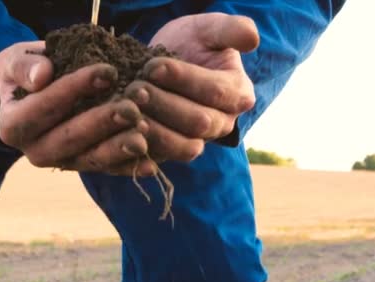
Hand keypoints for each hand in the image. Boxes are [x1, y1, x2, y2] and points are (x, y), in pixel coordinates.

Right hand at [0, 41, 155, 174]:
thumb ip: (24, 68)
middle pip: (69, 139)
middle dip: (102, 123)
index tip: (107, 71)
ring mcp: (61, 163)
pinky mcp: (83, 166)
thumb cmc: (28, 71)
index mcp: (13, 126)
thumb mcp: (17, 62)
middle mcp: (35, 151)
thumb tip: (42, 77)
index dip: (73, 90)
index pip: (43, 108)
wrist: (35, 91)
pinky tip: (151, 164)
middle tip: (132, 108)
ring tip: (143, 135)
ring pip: (90, 159)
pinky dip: (129, 167)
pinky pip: (107, 170)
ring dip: (118, 148)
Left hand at [125, 13, 258, 160]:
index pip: (215, 91)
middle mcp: (221, 123)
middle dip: (164, 104)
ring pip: (183, 146)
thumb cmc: (191, 44)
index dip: (184, 79)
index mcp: (237, 94)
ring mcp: (197, 141)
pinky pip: (161, 158)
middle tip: (135, 89)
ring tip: (128, 109)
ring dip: (154, 129)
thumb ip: (230, 29)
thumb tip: (252, 38)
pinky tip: (122, 131)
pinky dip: (141, 147)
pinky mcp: (171, 153)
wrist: (163, 64)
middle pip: (198, 122)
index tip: (154, 66)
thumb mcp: (209, 29)